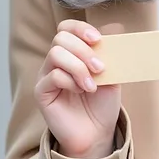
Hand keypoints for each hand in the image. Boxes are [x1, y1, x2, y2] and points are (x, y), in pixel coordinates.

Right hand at [35, 20, 120, 158]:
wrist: (98, 132)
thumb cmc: (103, 102)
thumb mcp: (113, 72)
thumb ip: (111, 51)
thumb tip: (116, 27)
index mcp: (72, 52)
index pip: (67, 28)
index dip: (80, 28)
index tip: (97, 39)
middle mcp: (56, 60)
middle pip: (61, 38)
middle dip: (84, 50)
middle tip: (100, 68)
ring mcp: (46, 75)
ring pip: (55, 54)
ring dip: (78, 67)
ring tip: (92, 85)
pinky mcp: (42, 92)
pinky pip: (53, 76)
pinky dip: (71, 81)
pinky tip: (81, 91)